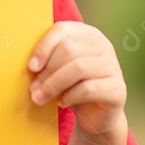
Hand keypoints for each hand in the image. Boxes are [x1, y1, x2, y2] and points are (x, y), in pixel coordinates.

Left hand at [27, 21, 126, 137]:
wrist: (94, 115)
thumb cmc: (71, 86)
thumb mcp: (58, 68)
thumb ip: (47, 59)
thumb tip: (27, 64)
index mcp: (86, 33)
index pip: (62, 29)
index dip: (43, 47)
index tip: (30, 67)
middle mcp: (103, 45)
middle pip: (69, 49)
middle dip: (47, 71)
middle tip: (32, 89)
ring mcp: (113, 66)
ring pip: (78, 68)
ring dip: (53, 85)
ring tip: (39, 98)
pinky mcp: (118, 89)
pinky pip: (89, 88)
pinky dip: (70, 96)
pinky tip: (61, 103)